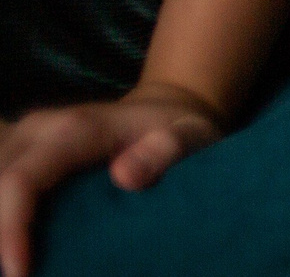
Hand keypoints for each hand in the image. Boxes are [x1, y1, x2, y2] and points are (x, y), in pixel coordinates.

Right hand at [0, 82, 224, 276]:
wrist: (163, 108)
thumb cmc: (177, 128)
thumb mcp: (191, 136)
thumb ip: (168, 151)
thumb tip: (125, 177)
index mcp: (74, 130)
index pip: (22, 181)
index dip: (10, 229)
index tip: (19, 274)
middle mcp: (39, 130)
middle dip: (0, 237)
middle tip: (20, 276)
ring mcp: (24, 139)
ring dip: (0, 228)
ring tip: (18, 264)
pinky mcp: (19, 152)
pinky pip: (0, 184)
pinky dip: (3, 214)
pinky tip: (13, 243)